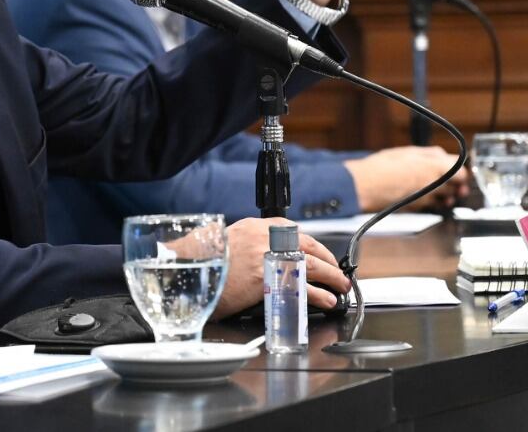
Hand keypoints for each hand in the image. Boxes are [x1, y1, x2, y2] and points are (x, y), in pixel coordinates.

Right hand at [212, 217, 350, 318]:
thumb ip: (252, 244)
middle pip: (309, 247)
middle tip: (338, 272)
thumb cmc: (205, 259)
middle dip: (328, 261)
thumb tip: (268, 257)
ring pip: (311, 265)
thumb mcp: (230, 240)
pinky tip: (327, 300)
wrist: (187, 269)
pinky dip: (318, 294)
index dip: (314, 246)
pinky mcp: (268, 280)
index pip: (295, 232)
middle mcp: (266, 238)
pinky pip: (302, 287)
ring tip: (340, 287)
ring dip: (331, 277)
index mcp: (257, 226)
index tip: (322, 255)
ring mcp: (269, 258)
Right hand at [345, 145, 469, 212]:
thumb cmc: (382, 167)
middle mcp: (435, 185)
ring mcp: (427, 200)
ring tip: (436, 188)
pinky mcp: (418, 210)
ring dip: (445, 195)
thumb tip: (443, 155)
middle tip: (451, 182)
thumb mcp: (408, 151)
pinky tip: (422, 195)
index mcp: (436, 167)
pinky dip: (431, 201)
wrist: (365, 187)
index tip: (458, 171)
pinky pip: (432, 206)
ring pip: (446, 199)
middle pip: (457, 188)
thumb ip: (430, 154)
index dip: (461, 172)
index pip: (462, 173)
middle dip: (455, 185)